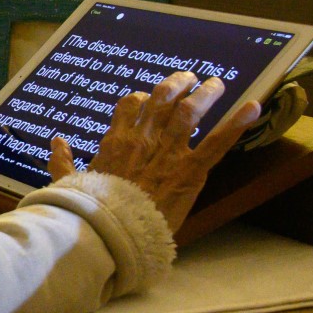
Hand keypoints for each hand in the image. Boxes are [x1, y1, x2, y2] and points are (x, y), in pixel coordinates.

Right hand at [46, 71, 261, 232]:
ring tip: (216, 83)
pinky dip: (238, 123)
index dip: (144, 97)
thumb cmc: (89, 212)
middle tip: (190, 77)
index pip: (131, 105)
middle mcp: (143, 139)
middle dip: (178, 83)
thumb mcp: (68, 184)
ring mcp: (168, 152)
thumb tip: (57, 140)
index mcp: (115, 142)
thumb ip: (63, 161)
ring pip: (190, 111)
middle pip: (164, 98)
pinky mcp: (190, 170)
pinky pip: (217, 143)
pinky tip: (255, 106)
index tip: (152, 97)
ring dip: (206, 94)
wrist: (110, 234)